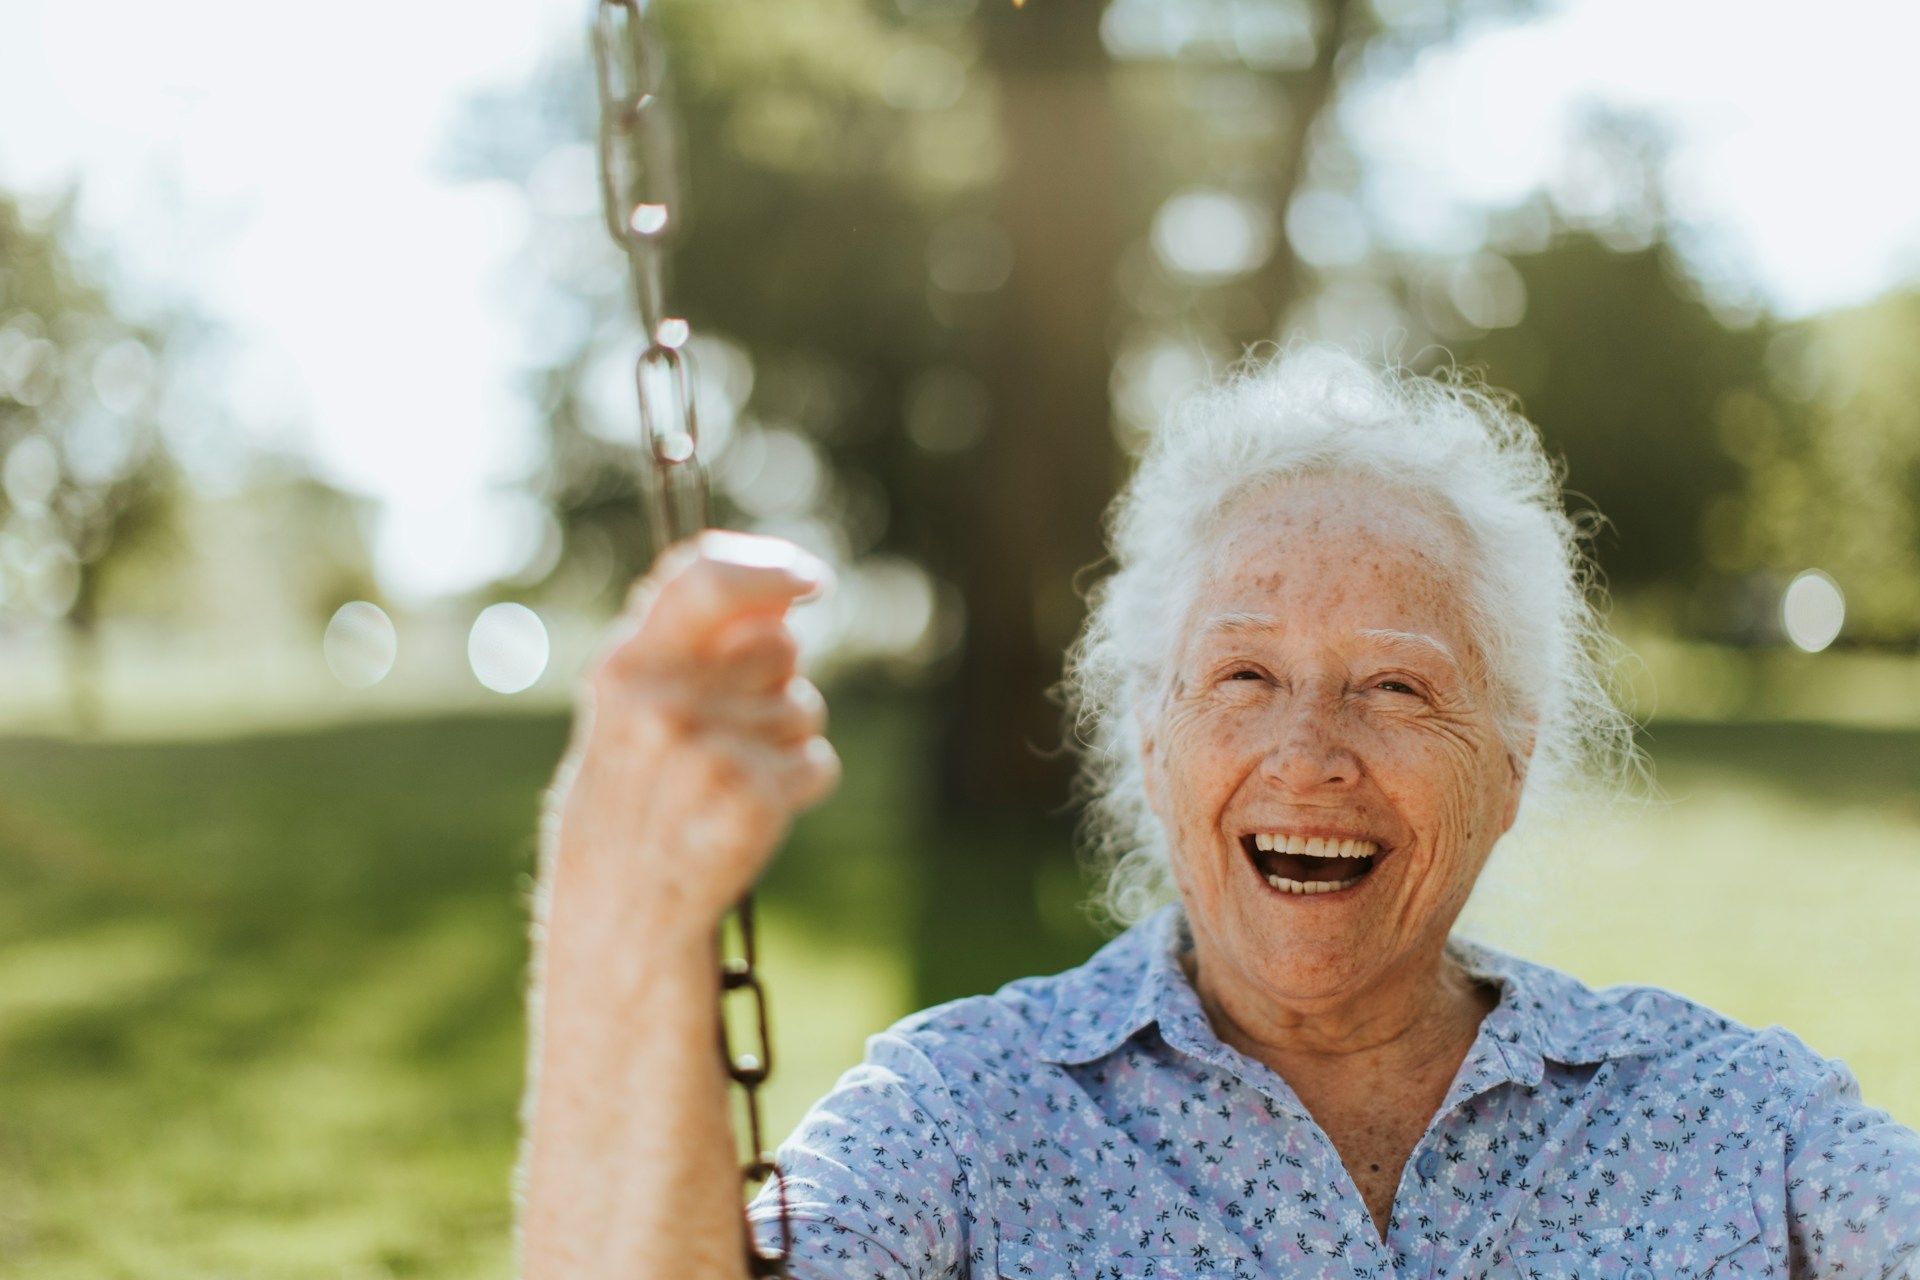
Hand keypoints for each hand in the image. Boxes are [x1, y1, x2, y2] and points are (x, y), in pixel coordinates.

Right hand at [549, 531, 840, 938]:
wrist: (617, 912)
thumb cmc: (635, 795)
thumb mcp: (635, 707)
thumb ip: (695, 642)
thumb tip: (785, 593)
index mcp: (626, 668)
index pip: (706, 580)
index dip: (769, 568)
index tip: (811, 580)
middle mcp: (662, 704)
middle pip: (780, 645)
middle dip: (775, 680)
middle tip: (730, 732)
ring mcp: (706, 755)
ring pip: (805, 708)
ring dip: (786, 740)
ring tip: (727, 781)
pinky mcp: (750, 804)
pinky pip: (818, 764)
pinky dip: (800, 787)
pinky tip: (751, 816)